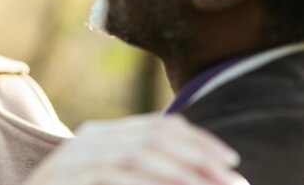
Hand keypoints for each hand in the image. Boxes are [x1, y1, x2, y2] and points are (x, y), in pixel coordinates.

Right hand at [24, 114, 248, 184]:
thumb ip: (137, 171)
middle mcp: (92, 137)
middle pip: (154, 135)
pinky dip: (152, 181)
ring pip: (140, 151)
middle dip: (199, 155)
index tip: (230, 159)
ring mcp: (79, 155)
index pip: (158, 125)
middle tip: (233, 179)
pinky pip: (118, 172)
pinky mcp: (72, 174)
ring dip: (183, 170)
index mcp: (104, 134)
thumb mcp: (108, 179)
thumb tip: (189, 174)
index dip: (197, 139)